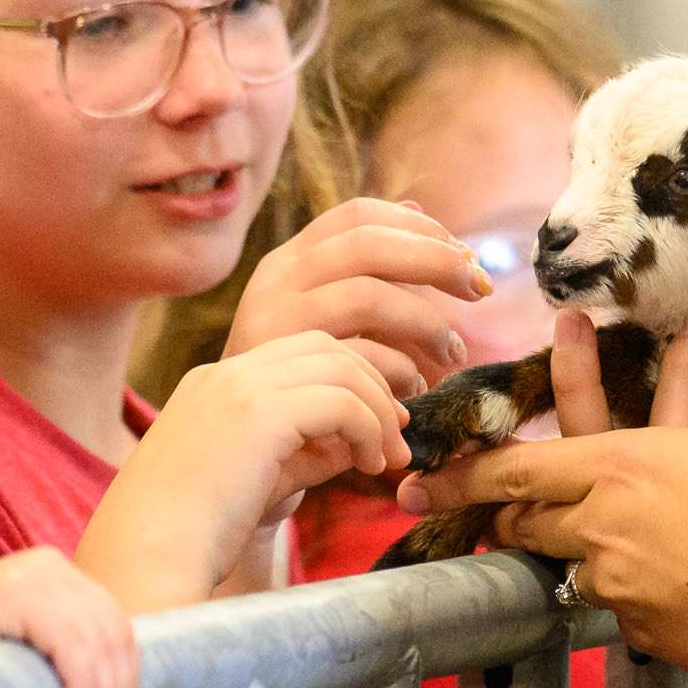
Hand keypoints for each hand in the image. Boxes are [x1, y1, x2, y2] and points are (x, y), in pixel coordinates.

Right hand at [78, 331, 409, 609]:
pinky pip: (339, 400)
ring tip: (389, 458)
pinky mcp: (256, 414)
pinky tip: (369, 465)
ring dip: (376, 410)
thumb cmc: (191, 540)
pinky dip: (367, 428)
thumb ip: (305, 453)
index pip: (297, 354)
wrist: (143, 562)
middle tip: (397, 434)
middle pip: (323, 345)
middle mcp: (222, 375)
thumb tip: (360, 442)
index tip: (375, 427)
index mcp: (212, 386)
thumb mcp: (257, 481)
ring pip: (338, 366)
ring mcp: (236, 388)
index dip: (347, 381)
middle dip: (371, 383)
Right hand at [224, 197, 492, 396]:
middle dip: (437, 259)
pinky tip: (411, 401)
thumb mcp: (313, 331)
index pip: (356, 216)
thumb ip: (357, 280)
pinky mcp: (278, 379)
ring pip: (370, 296)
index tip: (462, 255)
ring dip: (428, 324)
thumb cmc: (282, 402)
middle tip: (480, 289)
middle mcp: (272, 287)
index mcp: (281, 268)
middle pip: (370, 242)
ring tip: (451, 357)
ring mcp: (271, 331)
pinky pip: (363, 362)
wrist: (206, 477)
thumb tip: (416, 209)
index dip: (419, 227)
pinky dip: (401, 379)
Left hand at [400, 293, 687, 677]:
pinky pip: (607, 599)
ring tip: (577, 530)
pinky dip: (614, 583)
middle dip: (502, 506)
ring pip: (561, 559)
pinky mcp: (636, 630)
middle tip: (475, 499)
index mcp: (620, 468)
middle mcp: (599, 527)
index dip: (463, 472)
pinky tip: (641, 575)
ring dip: (562, 541)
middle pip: (523, 518)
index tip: (415, 478)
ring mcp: (613, 584)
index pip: (516, 469)